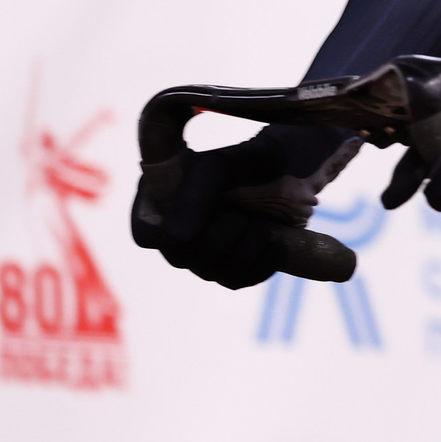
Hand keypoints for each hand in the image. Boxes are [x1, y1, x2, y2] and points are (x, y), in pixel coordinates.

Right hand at [132, 123, 359, 288]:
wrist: (293, 168)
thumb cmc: (252, 161)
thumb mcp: (220, 168)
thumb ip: (193, 197)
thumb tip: (175, 239)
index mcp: (161, 201)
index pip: (147, 236)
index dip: (172, 236)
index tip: (210, 216)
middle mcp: (176, 229)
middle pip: (182, 259)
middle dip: (220, 239)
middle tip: (242, 215)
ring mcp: (203, 250)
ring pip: (212, 272)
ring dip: (244, 249)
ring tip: (260, 223)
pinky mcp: (232, 264)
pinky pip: (237, 280)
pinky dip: (259, 266)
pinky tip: (275, 246)